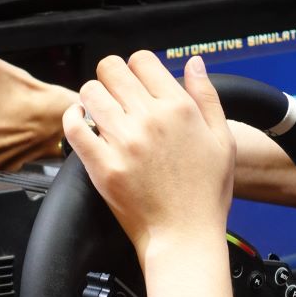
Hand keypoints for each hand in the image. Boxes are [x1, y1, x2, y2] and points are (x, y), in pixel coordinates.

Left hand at [62, 52, 234, 261]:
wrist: (185, 236)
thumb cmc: (205, 194)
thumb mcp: (223, 140)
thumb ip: (207, 96)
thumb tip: (194, 63)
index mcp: (179, 108)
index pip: (142, 60)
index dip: (137, 67)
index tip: (137, 83)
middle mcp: (149, 120)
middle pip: (111, 69)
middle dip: (111, 77)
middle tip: (115, 94)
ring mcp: (123, 142)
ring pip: (90, 92)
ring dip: (93, 97)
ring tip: (101, 111)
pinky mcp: (102, 165)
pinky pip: (74, 126)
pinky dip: (73, 118)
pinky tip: (82, 122)